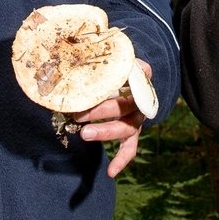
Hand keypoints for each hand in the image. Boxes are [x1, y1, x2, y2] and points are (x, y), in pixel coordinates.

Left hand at [72, 60, 151, 177]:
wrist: (130, 79)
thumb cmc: (115, 69)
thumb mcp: (113, 60)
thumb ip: (103, 56)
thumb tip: (77, 47)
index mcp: (139, 77)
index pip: (137, 75)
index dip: (126, 78)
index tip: (111, 79)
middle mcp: (141, 99)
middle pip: (124, 106)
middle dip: (101, 111)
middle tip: (78, 115)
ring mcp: (138, 117)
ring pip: (126, 127)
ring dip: (105, 132)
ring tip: (84, 135)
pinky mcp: (132, 131)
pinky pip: (130, 148)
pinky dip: (121, 160)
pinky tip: (110, 172)